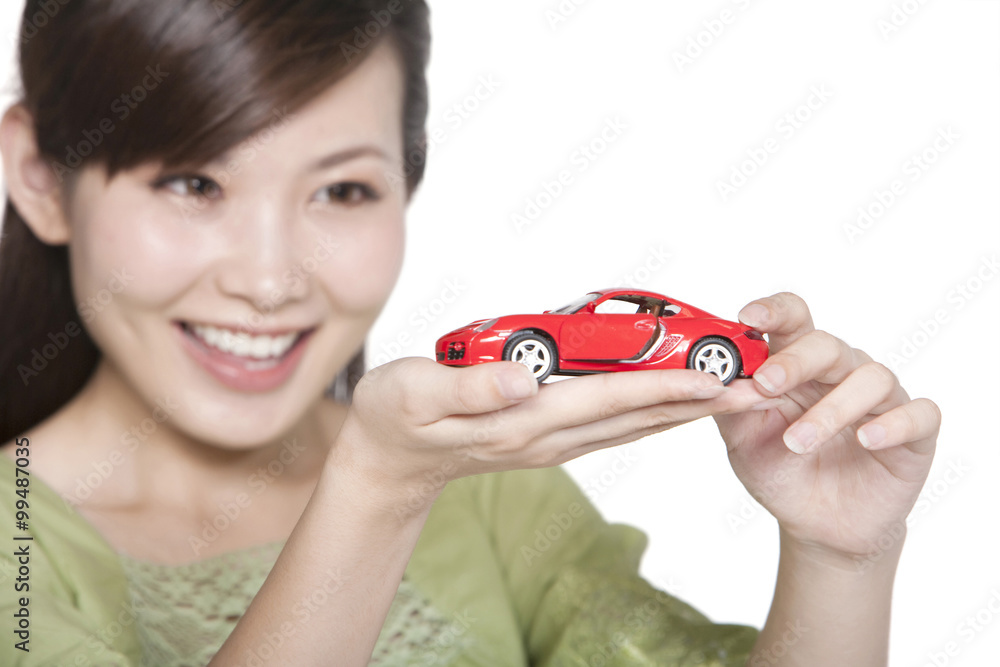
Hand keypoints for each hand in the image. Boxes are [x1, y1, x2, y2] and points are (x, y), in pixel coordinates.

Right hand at [330, 356, 769, 514]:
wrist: (390, 462)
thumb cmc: (397, 417)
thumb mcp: (417, 394)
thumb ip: (471, 387)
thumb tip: (522, 378)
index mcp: (522, 420)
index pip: (606, 399)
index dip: (662, 386)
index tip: (714, 378)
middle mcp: (546, 435)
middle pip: (634, 415)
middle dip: (694, 400)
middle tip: (752, 384)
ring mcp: (549, 441)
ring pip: (629, 424)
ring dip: (682, 408)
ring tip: (729, 393)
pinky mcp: (545, 437)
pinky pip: (611, 426)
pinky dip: (649, 412)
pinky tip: (670, 404)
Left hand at [715, 293, 940, 562]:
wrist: (818, 525)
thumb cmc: (781, 469)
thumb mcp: (743, 439)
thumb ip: (732, 405)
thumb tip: (719, 379)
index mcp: (800, 365)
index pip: (794, 319)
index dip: (774, 311)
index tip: (748, 316)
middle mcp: (843, 373)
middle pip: (828, 344)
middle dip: (796, 361)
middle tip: (768, 385)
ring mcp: (882, 400)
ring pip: (871, 378)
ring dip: (831, 409)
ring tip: (796, 442)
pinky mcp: (915, 432)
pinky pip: (918, 414)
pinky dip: (893, 424)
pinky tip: (866, 439)